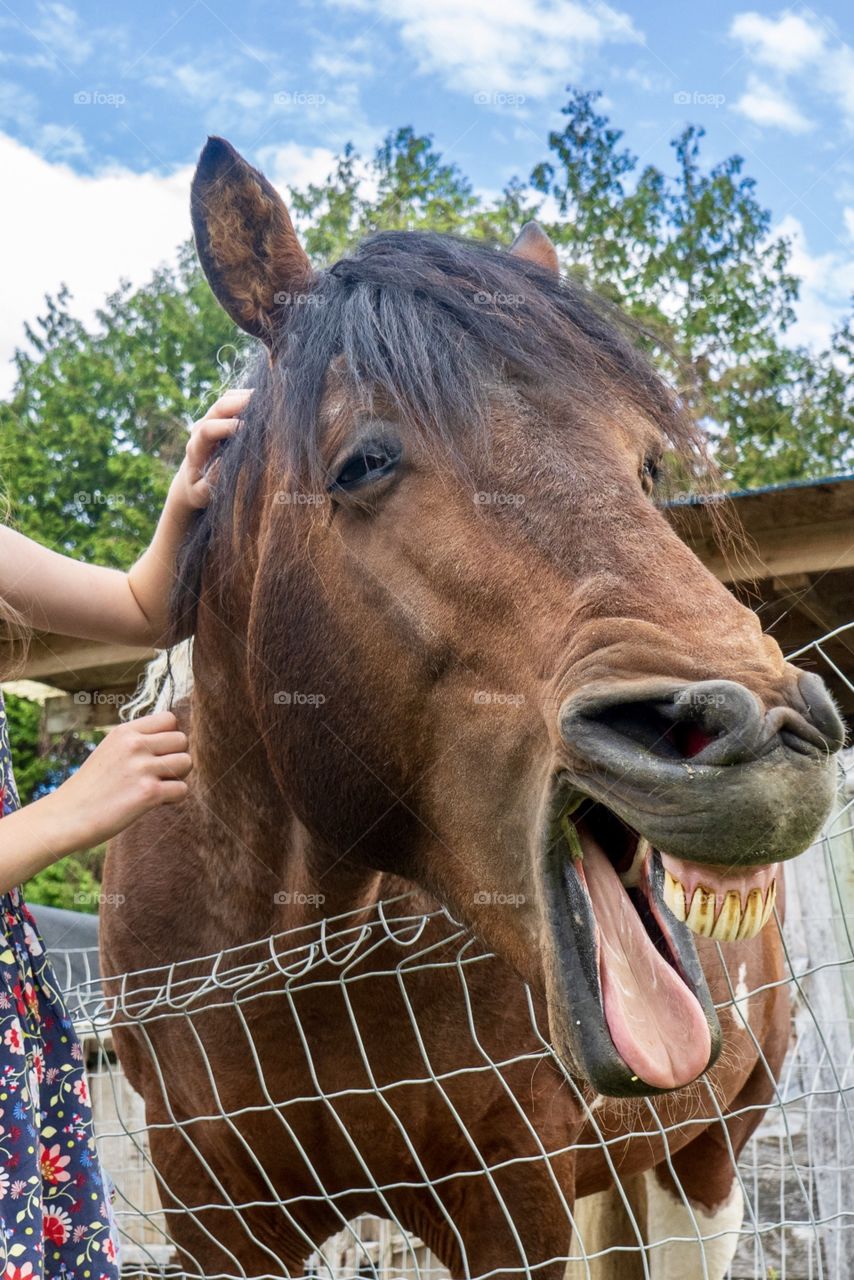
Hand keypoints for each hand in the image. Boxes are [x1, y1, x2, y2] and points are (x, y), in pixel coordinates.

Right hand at [43, 711, 191, 851]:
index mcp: (125, 732)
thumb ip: (137, 742)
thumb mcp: (110, 751)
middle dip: (176, 758)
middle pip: (182, 740)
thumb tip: (174, 738)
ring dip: (177, 778)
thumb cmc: (91, 788)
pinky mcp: (148, 793)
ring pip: (186, 763)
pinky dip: (173, 799)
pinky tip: (153, 802)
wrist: (67, 816)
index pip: (170, 719)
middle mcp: (134, 745)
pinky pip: (182, 789)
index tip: (157, 754)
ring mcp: (142, 768)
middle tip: (159, 775)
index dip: (170, 737)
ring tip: (156, 788)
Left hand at [171, 389, 252, 510]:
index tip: (246, 428)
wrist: (190, 479)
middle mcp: (200, 428)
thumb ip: (210, 481)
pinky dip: (247, 396)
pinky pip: (232, 398)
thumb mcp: (202, 493)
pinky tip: (264, 400)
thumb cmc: (199, 490)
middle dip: (239, 402)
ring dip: (246, 396)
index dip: (226, 426)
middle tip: (262, 401)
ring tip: (268, 398)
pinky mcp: (219, 415)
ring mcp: (210, 418)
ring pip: (226, 398)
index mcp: (195, 448)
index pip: (208, 430)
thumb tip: (222, 463)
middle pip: (218, 407)